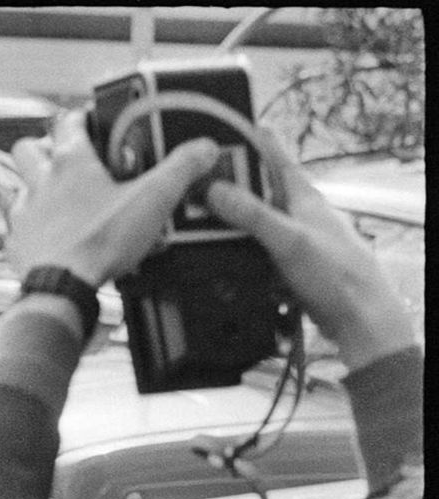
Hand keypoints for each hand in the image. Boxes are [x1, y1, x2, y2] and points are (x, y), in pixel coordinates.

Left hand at [7, 110, 222, 286]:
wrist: (62, 287)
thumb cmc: (98, 242)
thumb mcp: (153, 198)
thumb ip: (181, 169)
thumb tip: (203, 149)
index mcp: (70, 162)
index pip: (69, 121)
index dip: (82, 116)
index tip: (93, 118)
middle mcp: (40, 183)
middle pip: (29, 147)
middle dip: (44, 146)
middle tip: (66, 155)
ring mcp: (24, 214)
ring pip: (19, 186)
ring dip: (36, 186)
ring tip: (61, 196)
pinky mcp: (18, 244)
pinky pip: (18, 227)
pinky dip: (33, 226)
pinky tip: (52, 234)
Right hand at [206, 139, 417, 370]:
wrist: (358, 316)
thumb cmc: (338, 274)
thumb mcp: (289, 239)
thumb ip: (252, 214)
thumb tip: (216, 190)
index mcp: (304, 196)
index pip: (275, 156)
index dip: (252, 140)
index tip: (228, 126)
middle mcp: (298, 213)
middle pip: (258, 188)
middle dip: (229, 183)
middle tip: (197, 181)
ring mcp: (292, 237)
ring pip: (252, 220)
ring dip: (228, 220)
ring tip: (199, 218)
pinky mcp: (286, 263)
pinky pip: (254, 248)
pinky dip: (235, 248)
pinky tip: (220, 254)